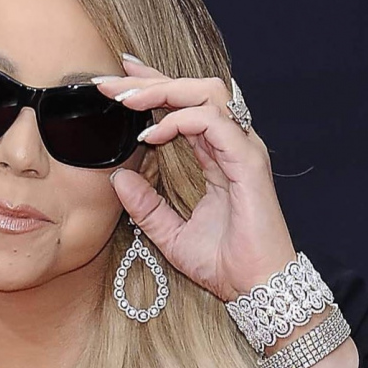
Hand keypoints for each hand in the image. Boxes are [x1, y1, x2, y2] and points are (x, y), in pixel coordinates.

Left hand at [96, 55, 298, 303]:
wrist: (256, 289)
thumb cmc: (224, 262)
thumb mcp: (170, 234)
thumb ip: (145, 206)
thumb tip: (116, 179)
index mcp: (215, 155)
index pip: (183, 105)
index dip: (152, 85)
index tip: (117, 79)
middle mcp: (231, 144)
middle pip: (193, 89)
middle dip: (149, 81)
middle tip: (111, 84)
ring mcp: (243, 149)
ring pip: (207, 94)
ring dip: (164, 91)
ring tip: (127, 101)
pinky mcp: (249, 161)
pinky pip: (214, 123)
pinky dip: (181, 121)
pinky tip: (152, 135)